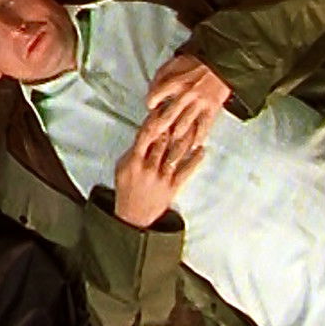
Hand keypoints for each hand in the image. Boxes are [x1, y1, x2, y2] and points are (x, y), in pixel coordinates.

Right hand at [113, 106, 204, 227]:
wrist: (134, 215)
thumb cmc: (127, 189)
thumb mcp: (122, 168)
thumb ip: (133, 151)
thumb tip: (144, 135)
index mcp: (134, 161)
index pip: (145, 135)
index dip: (153, 120)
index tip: (160, 109)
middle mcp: (149, 167)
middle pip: (162, 141)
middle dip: (172, 124)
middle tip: (182, 111)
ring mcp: (162, 177)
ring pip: (176, 153)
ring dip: (186, 138)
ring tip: (195, 125)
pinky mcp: (173, 187)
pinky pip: (187, 171)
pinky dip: (195, 160)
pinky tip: (202, 149)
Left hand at [142, 54, 230, 151]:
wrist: (222, 62)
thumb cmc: (195, 62)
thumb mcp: (174, 63)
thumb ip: (161, 77)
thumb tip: (151, 91)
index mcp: (174, 83)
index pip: (155, 96)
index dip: (150, 103)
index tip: (150, 108)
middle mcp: (185, 95)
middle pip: (168, 116)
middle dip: (157, 130)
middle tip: (150, 140)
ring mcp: (199, 104)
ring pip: (184, 126)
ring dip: (175, 139)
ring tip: (168, 150)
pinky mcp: (212, 109)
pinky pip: (204, 126)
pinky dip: (199, 138)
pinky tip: (194, 147)